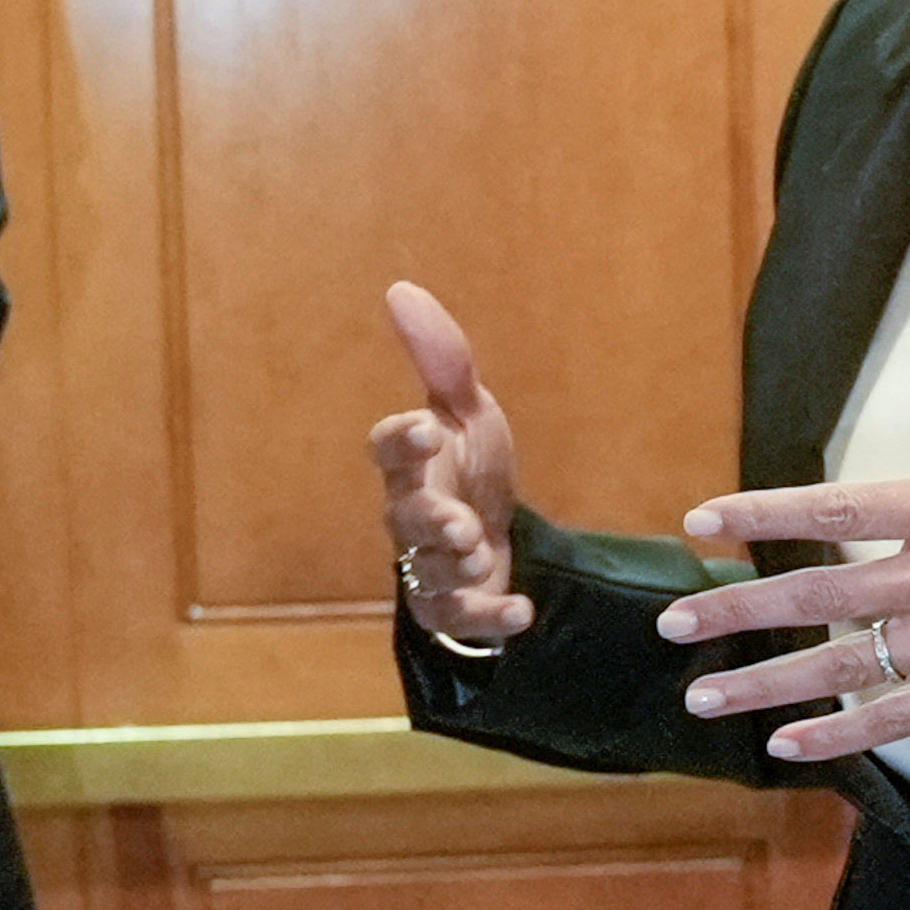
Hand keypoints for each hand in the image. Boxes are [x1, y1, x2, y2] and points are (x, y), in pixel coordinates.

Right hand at [368, 282, 531, 644]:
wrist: (495, 537)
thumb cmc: (471, 468)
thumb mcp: (468, 411)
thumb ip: (442, 361)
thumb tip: (399, 290)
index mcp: (411, 464)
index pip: (388, 448)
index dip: (402, 440)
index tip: (427, 429)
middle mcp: (409, 515)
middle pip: (404, 518)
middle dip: (429, 521)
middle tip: (459, 523)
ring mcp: (426, 564)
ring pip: (427, 571)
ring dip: (455, 567)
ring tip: (482, 555)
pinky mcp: (449, 606)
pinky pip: (457, 618)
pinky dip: (490, 619)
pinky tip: (521, 612)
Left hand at [662, 321, 909, 764]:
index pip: (837, 509)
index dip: (760, 515)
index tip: (701, 522)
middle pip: (816, 593)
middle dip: (736, 607)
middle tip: (674, 620)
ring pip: (839, 665)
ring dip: (765, 682)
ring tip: (703, 696)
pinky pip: (892, 722)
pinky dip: (837, 739)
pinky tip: (788, 748)